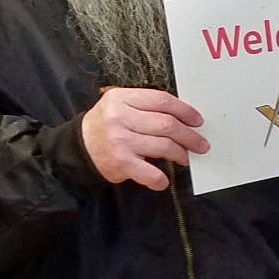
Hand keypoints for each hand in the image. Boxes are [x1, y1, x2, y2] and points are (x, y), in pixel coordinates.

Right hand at [81, 87, 208, 191]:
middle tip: (200, 144)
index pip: (162, 100)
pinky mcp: (120, 162)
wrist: (78, 148)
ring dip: (180, 154)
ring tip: (184, 158)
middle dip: (189, 136)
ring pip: (164, 146)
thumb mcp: (120, 105)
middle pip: (167, 124)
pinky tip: (163, 180)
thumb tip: (184, 118)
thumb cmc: (106, 126)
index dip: (185, 111)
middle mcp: (119, 117)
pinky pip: (150, 172)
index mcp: (121, 98)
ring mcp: (120, 140)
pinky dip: (160, 179)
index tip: (197, 120)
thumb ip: (146, 106)